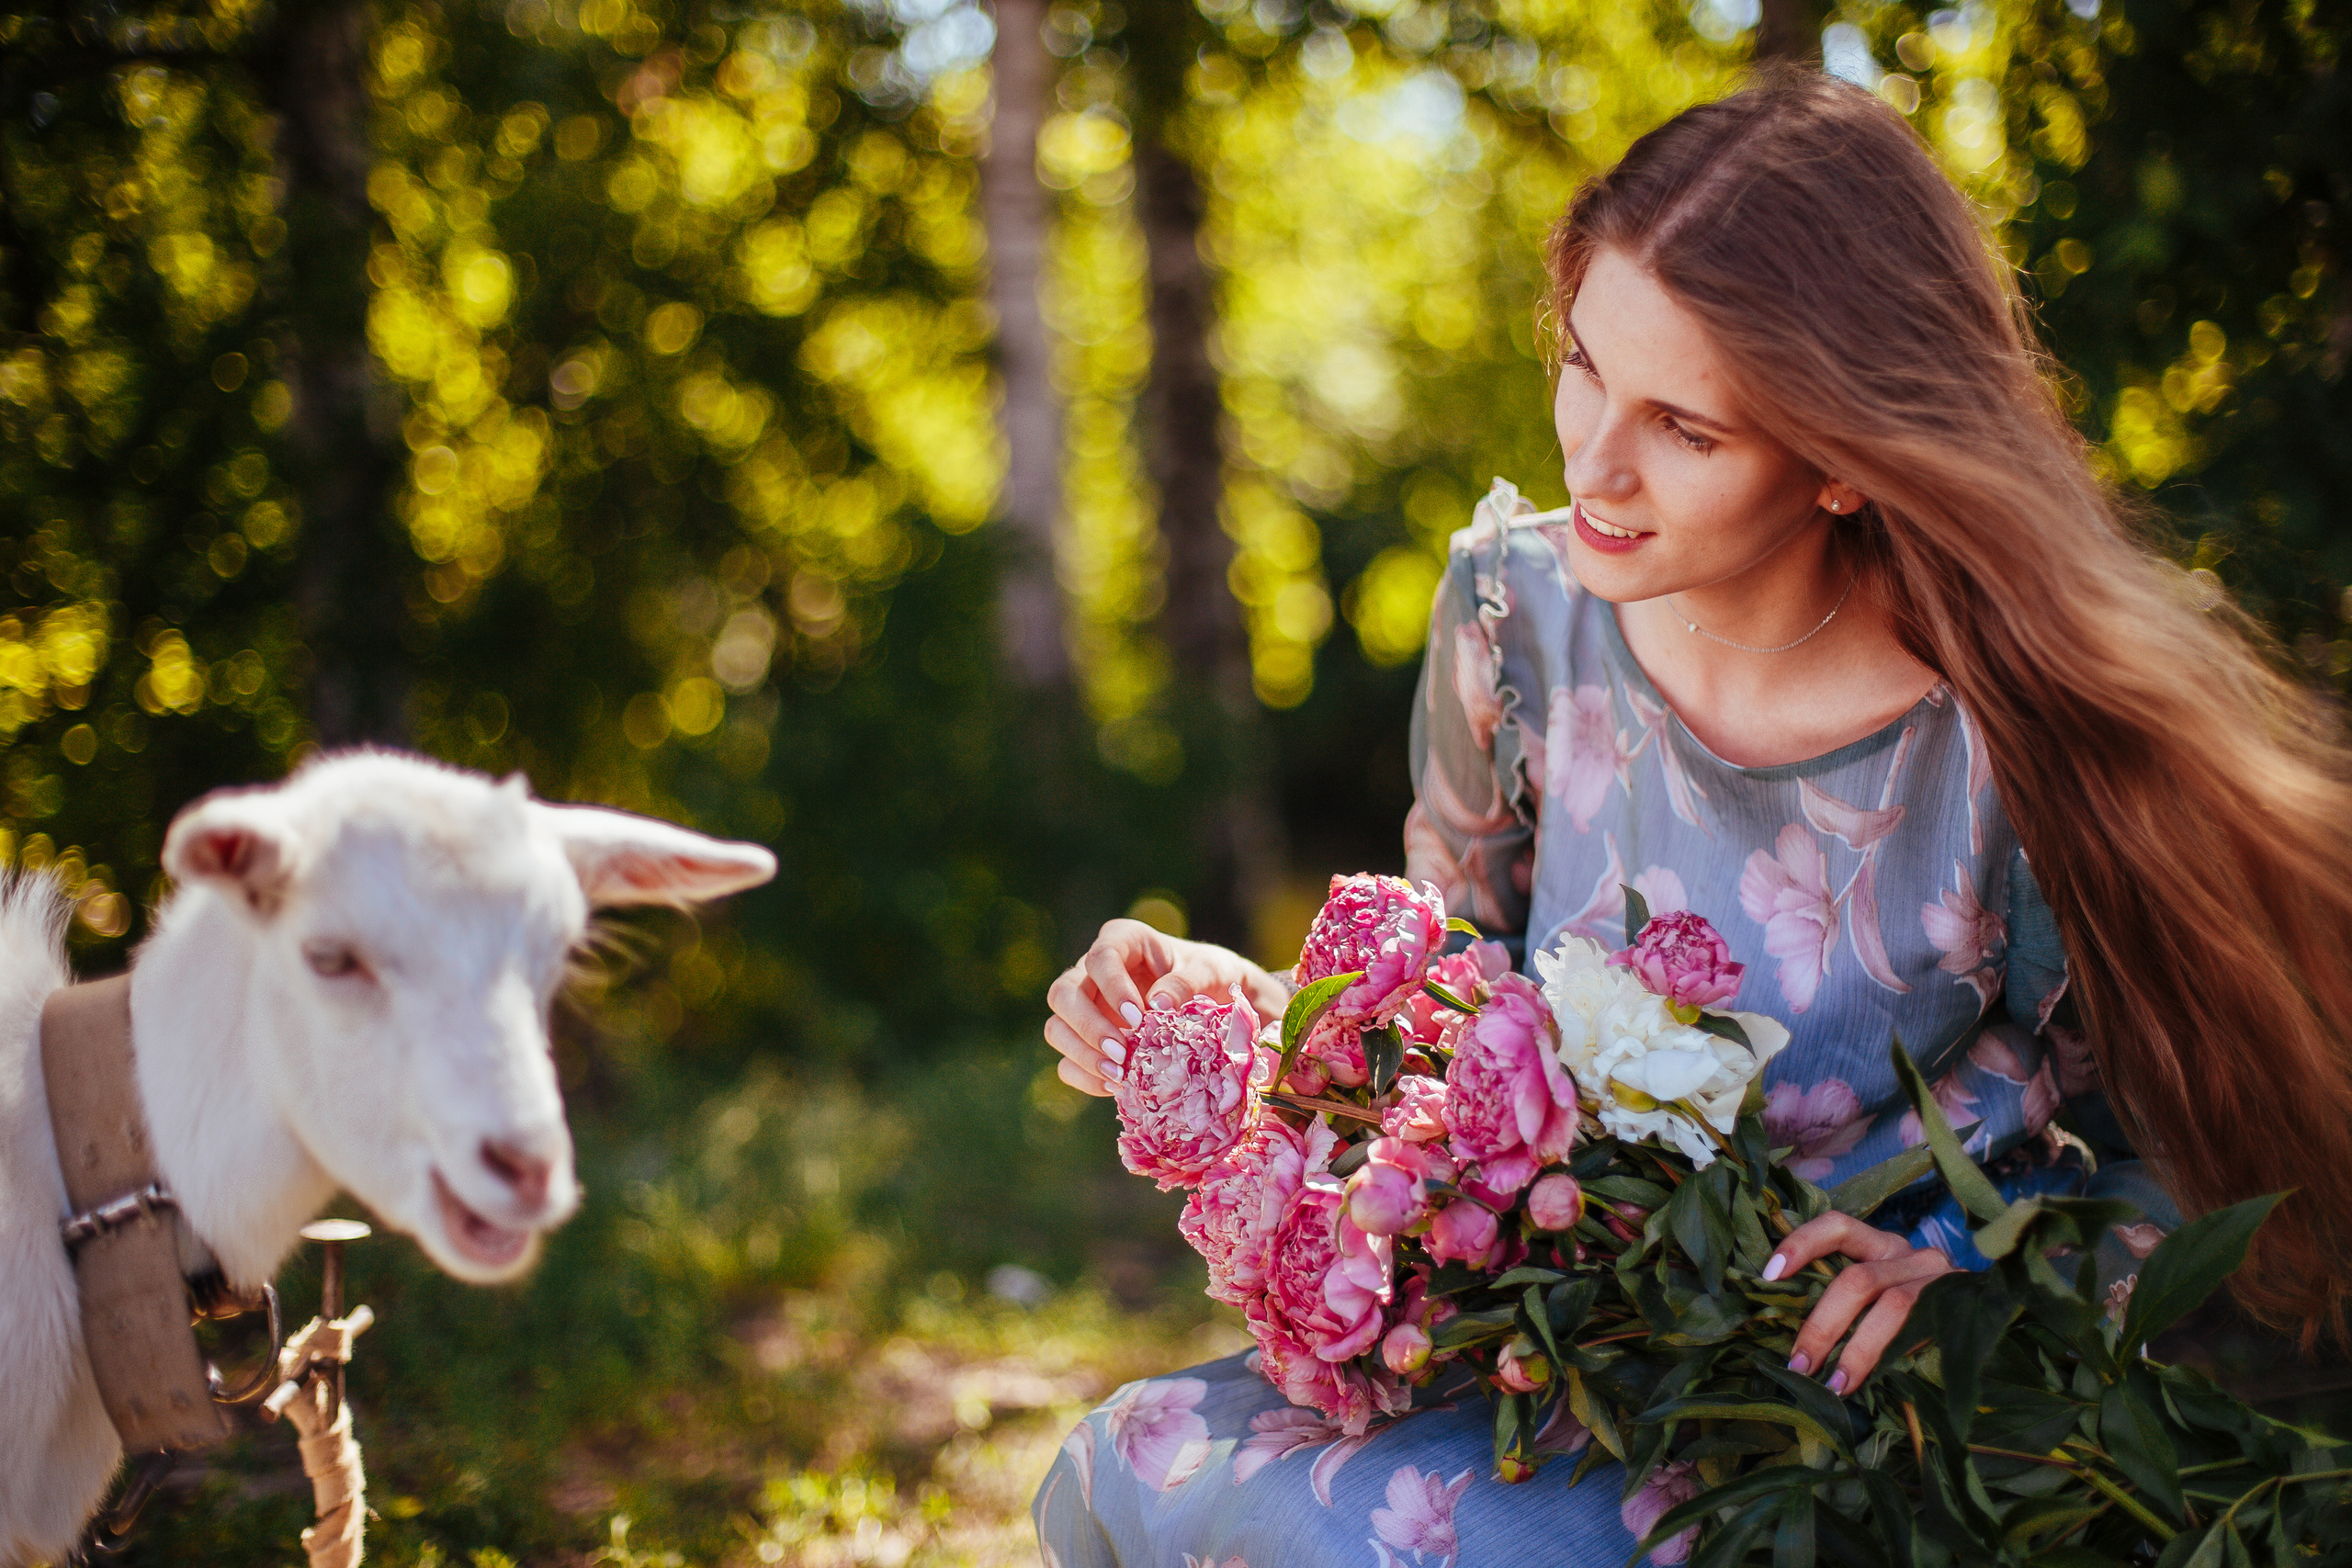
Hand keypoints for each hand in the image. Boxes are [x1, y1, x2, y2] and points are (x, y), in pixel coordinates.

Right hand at [1043, 920, 1285, 1096]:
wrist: (1217, 1003)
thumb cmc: (1212, 976)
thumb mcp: (1211, 971)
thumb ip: (1187, 982)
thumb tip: (1157, 1005)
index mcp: (1123, 941)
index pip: (1101, 957)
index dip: (1112, 987)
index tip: (1137, 1017)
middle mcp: (1094, 973)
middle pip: (1063, 993)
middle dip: (1088, 1026)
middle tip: (1123, 1051)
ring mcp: (1087, 1008)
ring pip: (1057, 1028)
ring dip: (1082, 1054)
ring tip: (1119, 1074)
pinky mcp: (1088, 1042)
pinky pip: (1067, 1062)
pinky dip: (1086, 1076)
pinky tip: (1115, 1086)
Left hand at [1765, 1211, 1954, 1395]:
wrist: (1990, 1308)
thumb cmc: (1917, 1305)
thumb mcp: (1881, 1289)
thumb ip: (1848, 1298)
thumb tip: (1794, 1337)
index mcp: (1879, 1244)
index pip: (1837, 1226)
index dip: (1801, 1243)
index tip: (1769, 1274)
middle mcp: (1908, 1254)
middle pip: (1856, 1280)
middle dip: (1822, 1325)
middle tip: (1798, 1364)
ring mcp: (1937, 1279)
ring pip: (1891, 1306)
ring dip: (1855, 1349)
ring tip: (1832, 1384)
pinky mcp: (1958, 1307)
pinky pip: (1921, 1330)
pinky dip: (1889, 1357)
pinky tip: (1869, 1383)